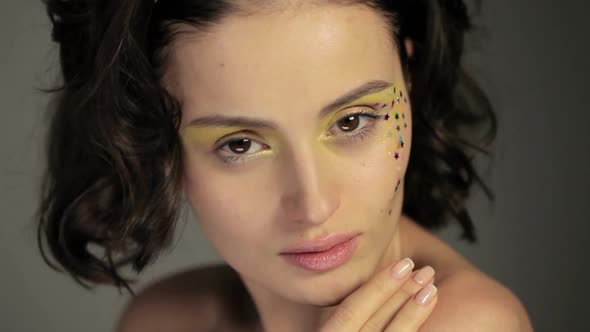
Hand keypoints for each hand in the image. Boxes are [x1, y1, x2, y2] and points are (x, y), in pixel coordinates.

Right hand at [319, 258, 437, 331]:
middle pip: (374, 323)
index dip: (378, 286)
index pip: (351, 310)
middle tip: (426, 271)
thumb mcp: (332, 328)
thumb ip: (343, 317)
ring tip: (432, 291)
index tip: (403, 263)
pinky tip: (426, 317)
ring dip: (413, 314)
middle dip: (402, 293)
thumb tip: (372, 286)